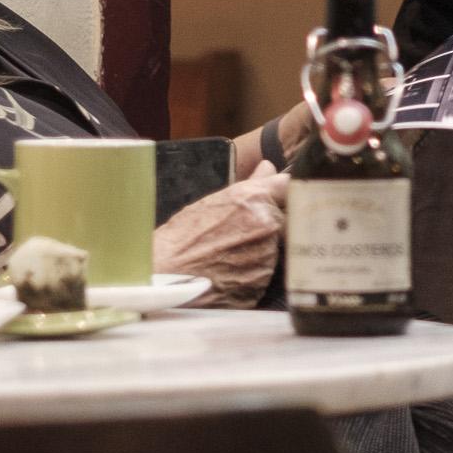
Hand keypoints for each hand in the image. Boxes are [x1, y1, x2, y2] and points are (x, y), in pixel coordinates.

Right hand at [152, 163, 287, 307]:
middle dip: (272, 226)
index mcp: (256, 200)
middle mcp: (267, 226)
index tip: (280, 199)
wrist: (162, 276)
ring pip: (276, 250)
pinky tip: (229, 272)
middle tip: (240, 235)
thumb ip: (251, 184)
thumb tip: (270, 167)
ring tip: (229, 255)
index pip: (290, 189)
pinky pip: (266, 275)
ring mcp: (266, 258)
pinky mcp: (261, 286)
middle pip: (287, 222)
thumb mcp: (213, 202)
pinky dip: (253, 274)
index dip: (284, 195)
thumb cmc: (181, 236)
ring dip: (262, 251)